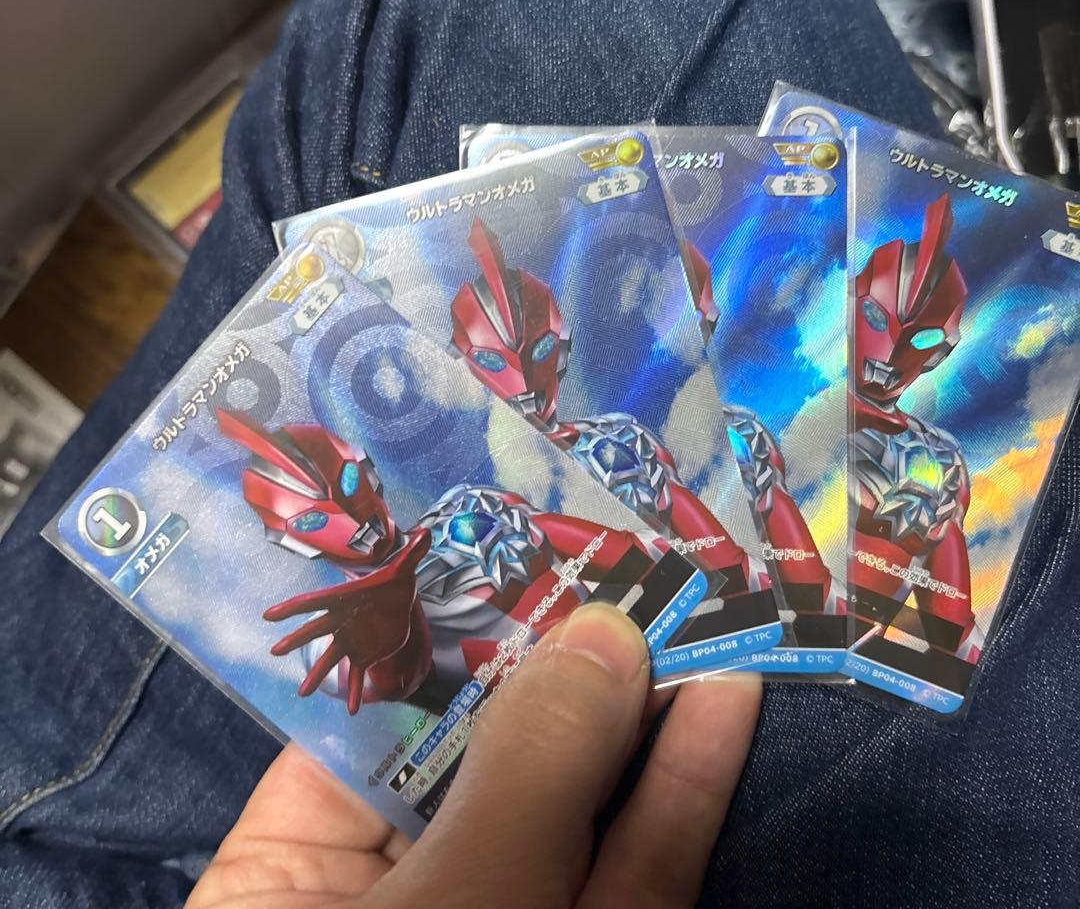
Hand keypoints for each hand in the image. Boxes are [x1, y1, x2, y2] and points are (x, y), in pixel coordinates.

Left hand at [188, 602, 761, 907]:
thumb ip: (519, 780)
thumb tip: (600, 636)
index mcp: (294, 882)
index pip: (365, 718)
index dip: (445, 627)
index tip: (519, 541)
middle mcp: (398, 900)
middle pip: (483, 755)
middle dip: (564, 661)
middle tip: (634, 560)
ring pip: (575, 812)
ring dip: (642, 717)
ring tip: (698, 615)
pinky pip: (636, 876)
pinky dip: (677, 796)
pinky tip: (716, 712)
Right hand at [263, 529, 430, 711]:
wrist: (401, 601)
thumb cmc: (395, 581)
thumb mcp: (406, 567)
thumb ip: (413, 552)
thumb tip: (426, 531)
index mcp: (346, 598)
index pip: (316, 602)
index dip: (293, 608)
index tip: (269, 615)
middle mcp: (343, 621)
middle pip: (316, 630)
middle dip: (296, 639)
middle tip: (275, 650)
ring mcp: (351, 640)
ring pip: (331, 658)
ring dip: (317, 674)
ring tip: (303, 693)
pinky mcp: (364, 655)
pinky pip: (356, 675)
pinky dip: (355, 692)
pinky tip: (353, 710)